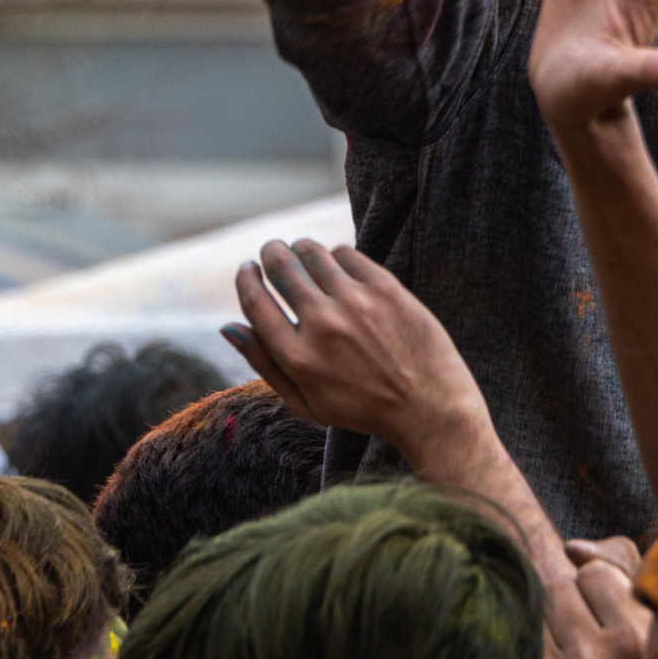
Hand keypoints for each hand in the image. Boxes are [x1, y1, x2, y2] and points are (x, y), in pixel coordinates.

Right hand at [224, 239, 489, 458]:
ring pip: (312, 253)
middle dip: (270, 253)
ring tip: (300, 251)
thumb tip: (227, 327)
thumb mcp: (306, 405)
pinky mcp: (386, 288)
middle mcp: (323, 326)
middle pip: (280, 267)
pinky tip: (337, 265)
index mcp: (298, 359)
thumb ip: (264, 365)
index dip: (246, 278)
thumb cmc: (364, 410)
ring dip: (299, 248)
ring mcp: (356, 303)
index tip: (247, 270)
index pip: (254, 301)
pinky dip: (335, 255)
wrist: (430, 407)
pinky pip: (346, 253)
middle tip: (271, 251)